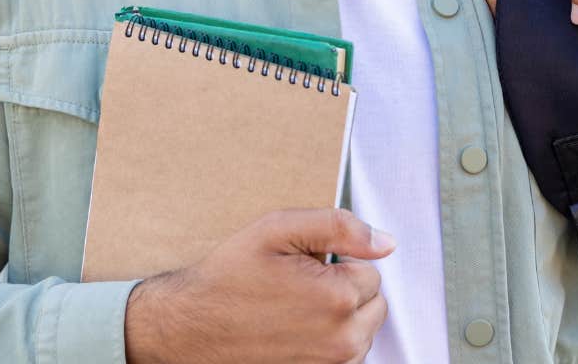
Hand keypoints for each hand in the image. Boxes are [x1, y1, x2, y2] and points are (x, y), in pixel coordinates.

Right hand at [124, 207, 393, 363]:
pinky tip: (296, 332)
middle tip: (299, 287)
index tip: (303, 268)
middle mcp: (342, 339)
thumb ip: (339, 227)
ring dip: (340, 318)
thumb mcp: (278, 230)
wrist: (190, 328)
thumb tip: (386, 242)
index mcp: (337, 297)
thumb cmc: (229, 277)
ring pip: (362, 330)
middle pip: (374, 302)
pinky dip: (329, 341)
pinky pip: (345, 354)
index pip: (372, 270)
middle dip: (345, 290)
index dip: (337, 263)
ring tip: (294, 310)